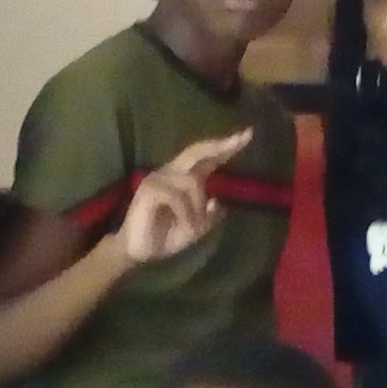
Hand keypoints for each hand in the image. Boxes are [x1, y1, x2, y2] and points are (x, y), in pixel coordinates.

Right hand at [117, 128, 251, 266]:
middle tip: (242, 138)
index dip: (225, 147)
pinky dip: (186, 214)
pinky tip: (186, 227)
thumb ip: (208, 216)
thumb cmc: (165, 238)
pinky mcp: (149, 191)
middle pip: (196, 151)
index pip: (207, 158)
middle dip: (220, 145)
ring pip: (191, 182)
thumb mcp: (195, 229)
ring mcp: (158, 179)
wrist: (139, 252)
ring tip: (194, 228)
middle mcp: (171, 173)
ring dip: (198, 208)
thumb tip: (218, 202)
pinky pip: (177, 197)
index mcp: (184, 179)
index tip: (247, 135)